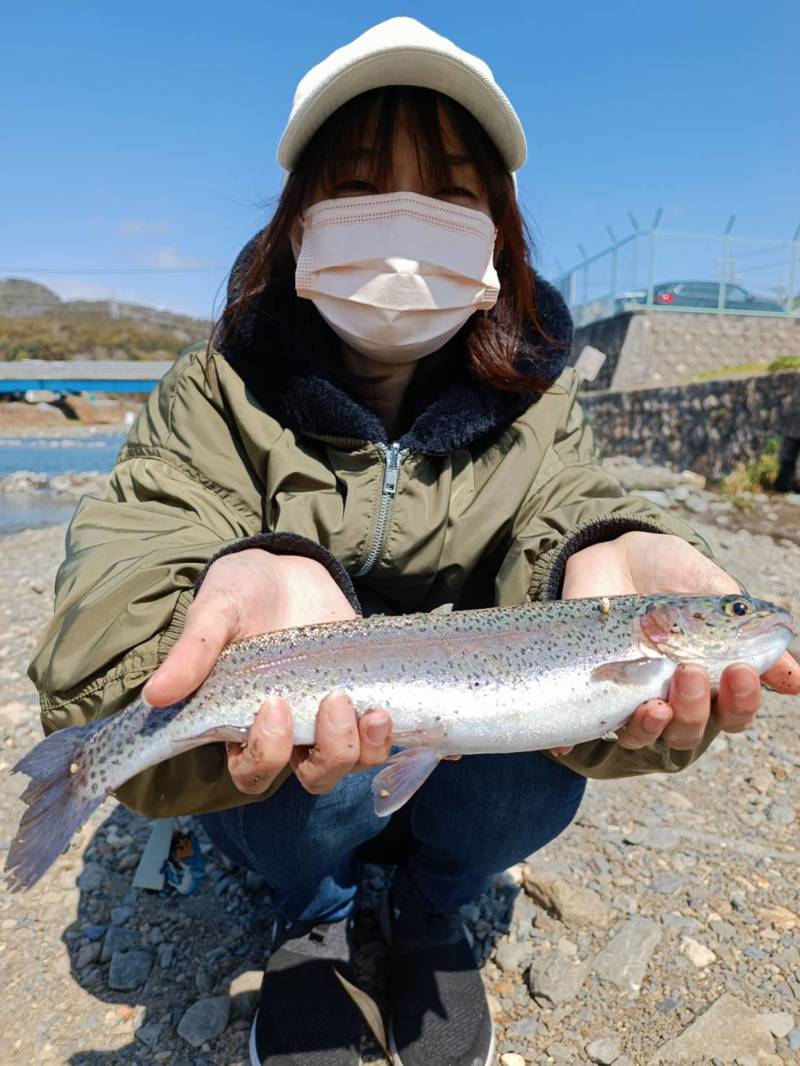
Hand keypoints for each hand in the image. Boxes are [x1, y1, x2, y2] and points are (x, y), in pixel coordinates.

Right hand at [142, 549, 392, 794]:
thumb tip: (156, 695)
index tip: (272, 706)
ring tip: (370, 711)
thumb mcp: (216, 612)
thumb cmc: (242, 595)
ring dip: (362, 747)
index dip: (266, 755)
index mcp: (244, 722)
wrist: (287, 571)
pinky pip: (379, 741)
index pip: (252, 770)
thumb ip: (194, 651)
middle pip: (312, 777)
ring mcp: (328, 719)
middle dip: (328, 753)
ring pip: (350, 764)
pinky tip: (383, 712)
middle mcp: (290, 731)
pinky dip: (386, 737)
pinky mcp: (363, 700)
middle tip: (332, 702)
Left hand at [551, 532, 799, 754]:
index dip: (742, 701)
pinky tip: (610, 723)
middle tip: (690, 670)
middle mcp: (673, 697)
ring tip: (655, 699)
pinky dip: (600, 734)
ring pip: (647, 736)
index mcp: (710, 677)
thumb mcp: (715, 592)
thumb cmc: (671, 573)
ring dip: (657, 724)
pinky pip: (597, 726)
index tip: (740, 671)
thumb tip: (796, 679)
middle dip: (696, 708)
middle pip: (691, 731)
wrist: (616, 551)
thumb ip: (747, 631)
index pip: (734, 712)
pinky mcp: (594, 691)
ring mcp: (632, 697)